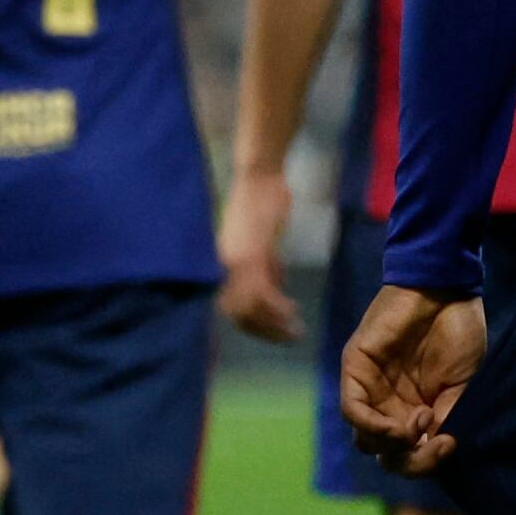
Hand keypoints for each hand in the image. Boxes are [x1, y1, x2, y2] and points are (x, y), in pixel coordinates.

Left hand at [218, 168, 302, 343]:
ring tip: (295, 329)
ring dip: (273, 324)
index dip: (250, 324)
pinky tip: (293, 310)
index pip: (228, 307)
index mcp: (220, 265)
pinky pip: (263, 293)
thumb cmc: (262, 204)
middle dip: (263, 330)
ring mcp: (234, 262)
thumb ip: (266, 268)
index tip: (272, 333)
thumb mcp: (262, 244)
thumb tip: (275, 290)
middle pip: (235, 313)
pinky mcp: (250, 255)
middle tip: (288, 337)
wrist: (260, 177)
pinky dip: (278, 307)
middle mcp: (221, 267)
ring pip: (248, 308)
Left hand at [337, 283, 482, 475]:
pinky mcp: (355, 369)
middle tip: (436, 441)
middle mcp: (389, 404)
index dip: (426, 462)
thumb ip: (446, 420)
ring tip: (420, 423)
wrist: (446, 290)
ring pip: (365, 439)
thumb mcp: (460, 386)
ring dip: (394, 444)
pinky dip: (374, 427)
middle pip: (384, 453)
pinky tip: (401, 424)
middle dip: (410, 460)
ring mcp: (370, 388)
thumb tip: (435, 452)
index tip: (451, 445)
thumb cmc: (457, 332)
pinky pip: (352, 411)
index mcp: (414, 410)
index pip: (407, 455)